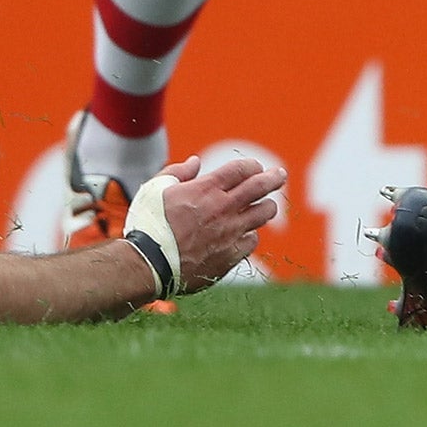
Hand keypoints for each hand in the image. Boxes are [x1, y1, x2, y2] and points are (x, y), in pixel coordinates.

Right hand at [137, 155, 285, 294]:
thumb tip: (196, 162)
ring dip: (266, 207)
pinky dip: (250, 235)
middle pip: (261, 187)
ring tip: (267, 206)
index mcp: (206, 189)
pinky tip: (245, 234)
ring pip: (263, 214)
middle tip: (280, 175)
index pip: (242, 169)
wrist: (147, 265)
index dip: (252, 166)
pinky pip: (251, 241)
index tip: (254, 168)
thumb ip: (177, 172)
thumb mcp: (155, 189)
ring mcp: (230, 232)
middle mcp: (223, 208)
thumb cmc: (147, 225)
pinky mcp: (230, 255)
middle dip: (274, 178)